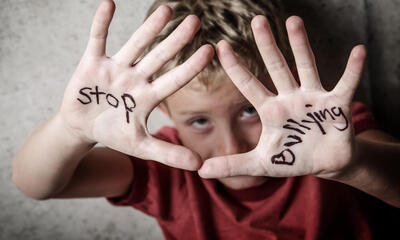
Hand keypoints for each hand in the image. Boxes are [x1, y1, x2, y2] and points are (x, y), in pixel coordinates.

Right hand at [59, 0, 213, 169]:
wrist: (82, 128)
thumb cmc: (114, 134)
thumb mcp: (141, 146)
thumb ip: (168, 154)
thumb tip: (200, 166)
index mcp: (148, 97)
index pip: (174, 80)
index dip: (190, 66)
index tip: (210, 51)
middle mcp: (136, 78)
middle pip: (159, 57)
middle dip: (177, 40)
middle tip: (196, 21)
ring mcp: (115, 69)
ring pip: (135, 45)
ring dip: (149, 28)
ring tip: (167, 10)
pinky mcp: (91, 63)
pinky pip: (97, 40)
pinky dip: (101, 23)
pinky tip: (109, 4)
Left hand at [198, 16, 365, 178]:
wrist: (325, 163)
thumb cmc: (293, 158)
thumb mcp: (261, 164)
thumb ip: (232, 165)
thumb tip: (200, 172)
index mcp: (270, 110)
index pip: (248, 84)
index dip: (234, 67)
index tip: (220, 45)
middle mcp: (290, 98)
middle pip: (276, 67)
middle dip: (266, 45)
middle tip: (257, 20)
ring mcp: (313, 98)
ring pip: (305, 67)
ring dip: (300, 45)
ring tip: (293, 20)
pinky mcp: (337, 105)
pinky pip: (347, 84)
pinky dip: (353, 70)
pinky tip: (359, 50)